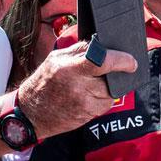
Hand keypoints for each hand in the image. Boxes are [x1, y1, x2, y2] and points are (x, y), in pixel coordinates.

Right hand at [17, 40, 137, 137]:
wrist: (29, 113)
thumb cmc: (43, 82)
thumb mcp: (55, 59)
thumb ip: (79, 50)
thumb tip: (102, 44)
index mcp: (68, 67)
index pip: (102, 61)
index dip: (121, 60)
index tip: (131, 61)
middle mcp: (76, 86)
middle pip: (110, 79)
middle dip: (114, 75)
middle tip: (112, 72)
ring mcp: (82, 103)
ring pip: (110, 94)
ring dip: (108, 88)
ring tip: (92, 85)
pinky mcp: (86, 116)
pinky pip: (105, 106)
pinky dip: (102, 100)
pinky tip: (88, 97)